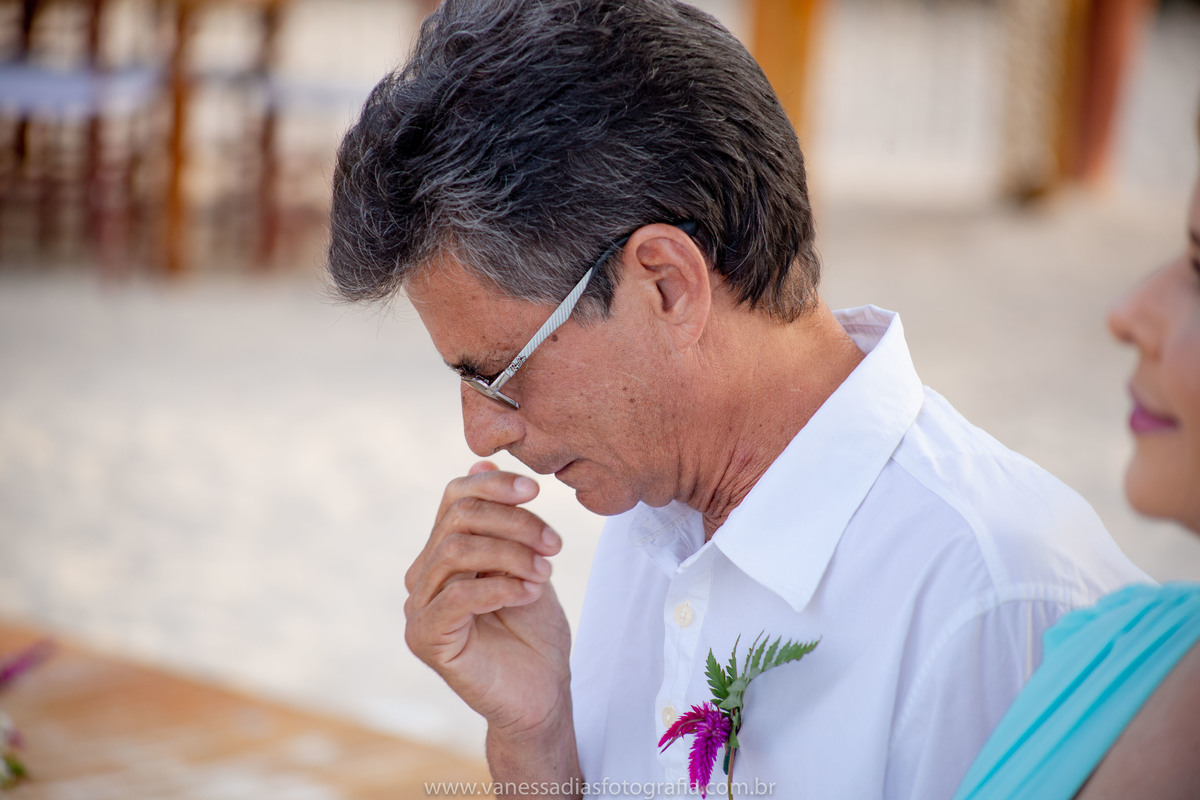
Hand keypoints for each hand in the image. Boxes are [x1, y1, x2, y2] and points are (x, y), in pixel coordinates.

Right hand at [404, 461, 572, 736]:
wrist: (540, 696)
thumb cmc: (534, 632)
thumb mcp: (525, 562)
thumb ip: (504, 519)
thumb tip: (479, 459)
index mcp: (443, 553)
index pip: (455, 497)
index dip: (495, 485)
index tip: (537, 491)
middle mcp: (423, 576)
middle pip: (457, 519)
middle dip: (513, 522)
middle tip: (554, 543)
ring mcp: (419, 609)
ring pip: (455, 551)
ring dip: (510, 554)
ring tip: (545, 571)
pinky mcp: (426, 640)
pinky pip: (457, 595)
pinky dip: (500, 586)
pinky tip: (531, 592)